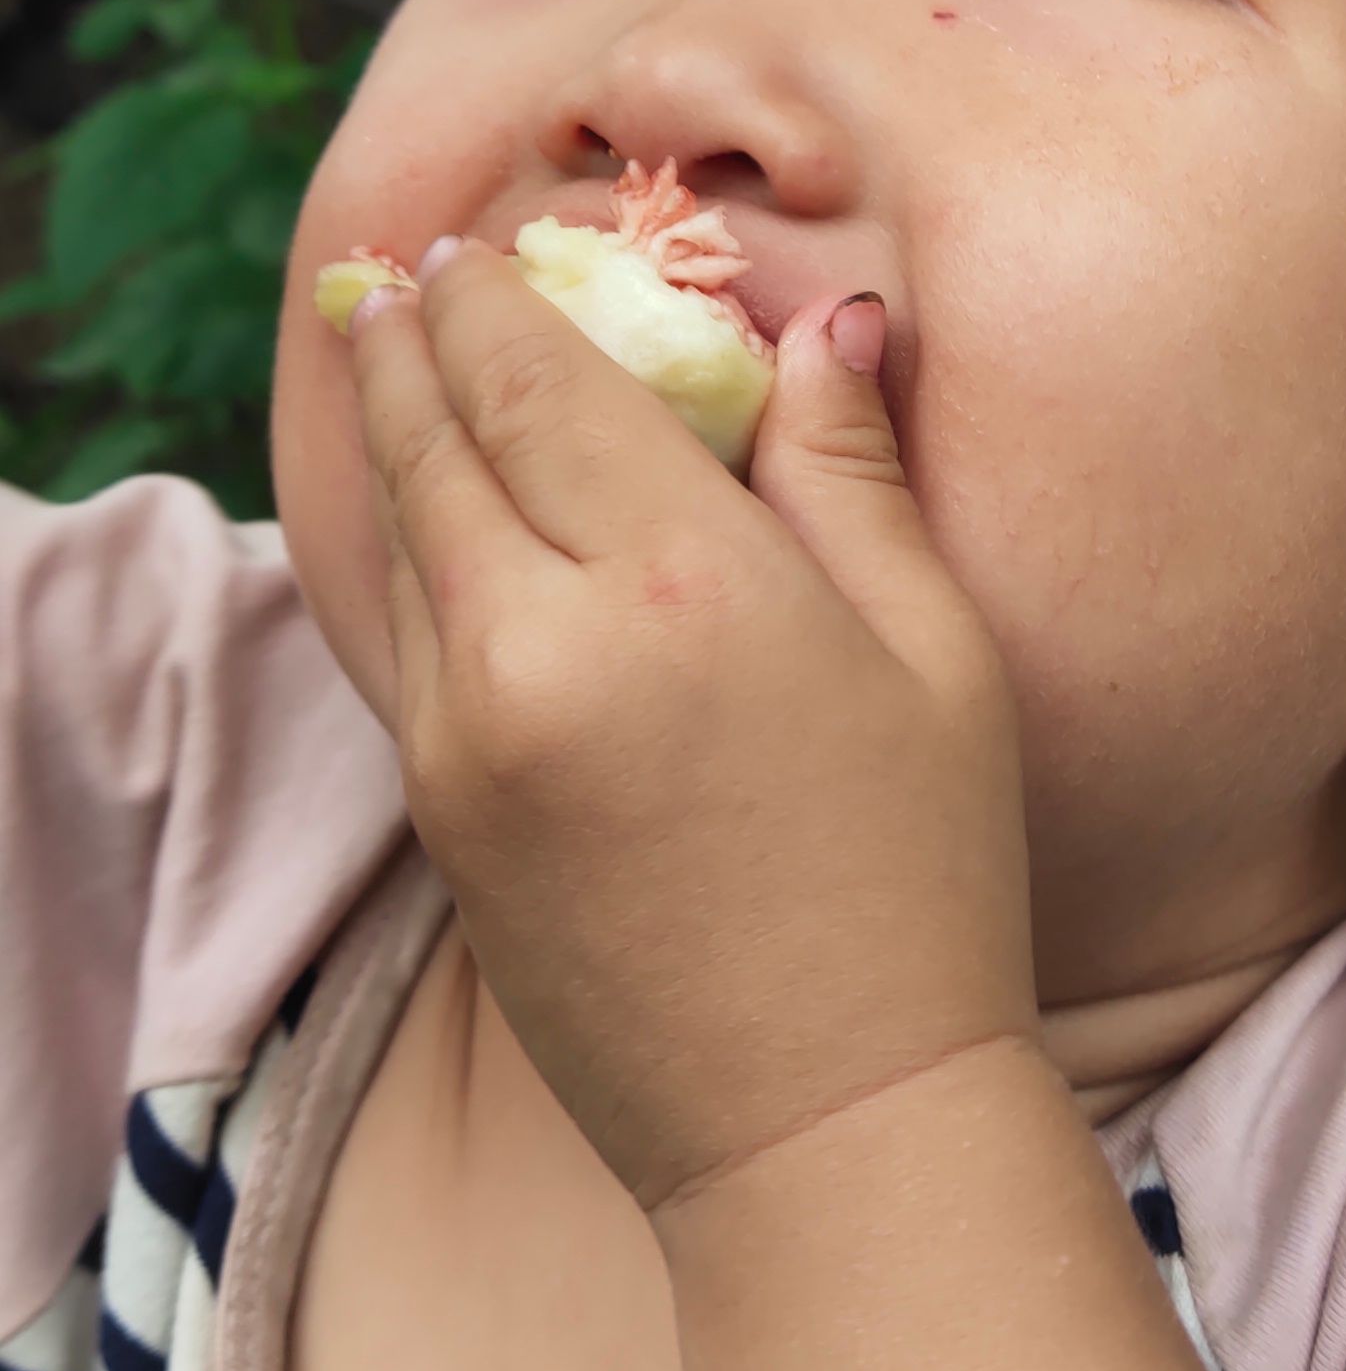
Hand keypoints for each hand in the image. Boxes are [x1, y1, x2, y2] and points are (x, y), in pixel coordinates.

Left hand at [344, 243, 1039, 1222]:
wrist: (822, 1121)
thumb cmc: (922, 879)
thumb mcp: (930, 654)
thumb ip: (850, 471)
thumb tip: (825, 323)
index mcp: (680, 584)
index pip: (537, 385)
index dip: (490, 303)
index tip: (471, 250)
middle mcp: (541, 646)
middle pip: (435, 446)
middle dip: (408, 350)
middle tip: (398, 285)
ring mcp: (468, 740)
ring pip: (400, 545)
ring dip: (390, 445)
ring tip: (394, 374)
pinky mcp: (441, 820)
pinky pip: (404, 647)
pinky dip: (402, 558)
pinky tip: (425, 526)